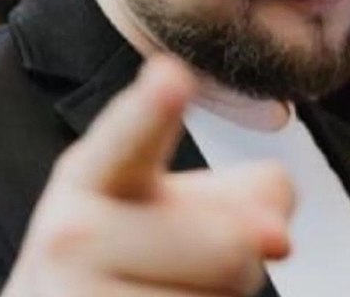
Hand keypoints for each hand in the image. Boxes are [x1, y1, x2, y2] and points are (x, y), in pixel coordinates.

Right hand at [1, 55, 293, 296]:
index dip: (152, 107)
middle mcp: (73, 234)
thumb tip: (276, 238)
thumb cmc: (127, 248)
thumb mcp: (168, 198)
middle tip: (189, 260)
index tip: (171, 74)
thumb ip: (238, 193)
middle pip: (232, 245)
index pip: (130, 136)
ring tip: (161, 289)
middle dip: (238, 258)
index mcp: (96, 171)